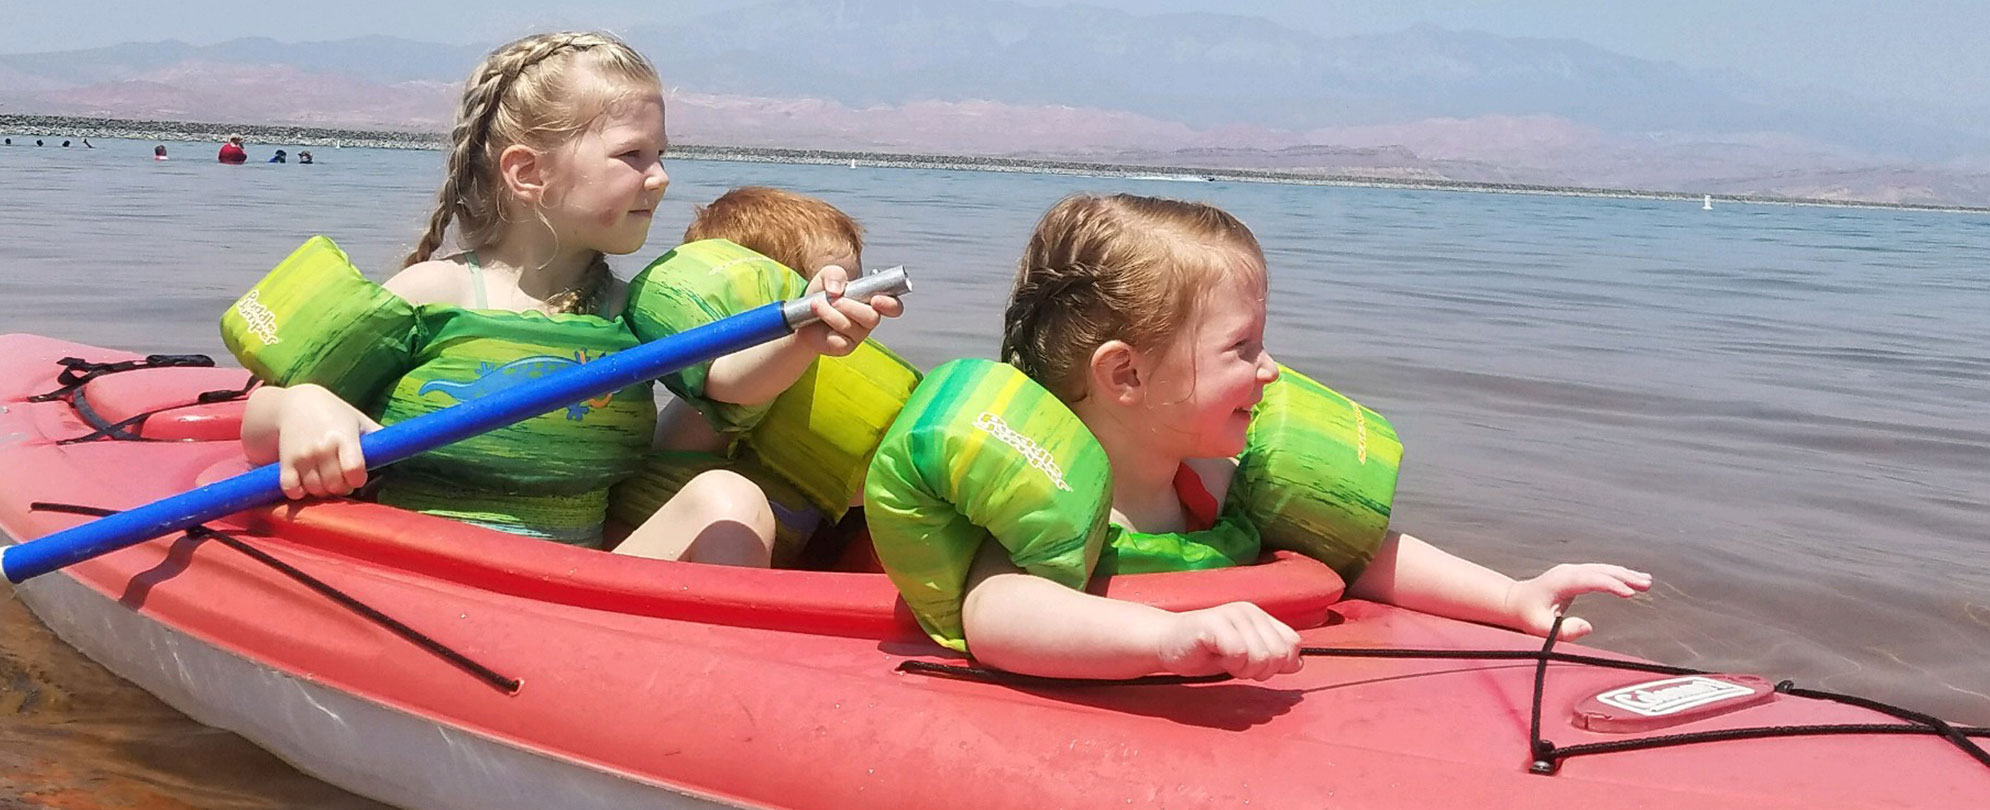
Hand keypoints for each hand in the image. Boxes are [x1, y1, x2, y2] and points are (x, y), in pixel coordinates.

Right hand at [275, 385, 380, 499]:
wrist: (294, 404)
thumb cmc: (334, 413)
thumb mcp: (359, 420)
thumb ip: (379, 436)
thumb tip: (406, 446)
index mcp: (344, 437)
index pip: (354, 470)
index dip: (358, 478)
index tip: (358, 475)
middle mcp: (322, 448)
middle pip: (336, 485)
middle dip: (343, 486)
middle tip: (342, 477)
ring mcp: (302, 456)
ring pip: (316, 490)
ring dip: (323, 490)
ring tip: (326, 477)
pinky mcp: (285, 462)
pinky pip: (292, 490)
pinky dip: (299, 491)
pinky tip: (306, 481)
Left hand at [794, 265, 902, 356]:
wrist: (803, 315)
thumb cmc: (823, 295)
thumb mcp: (827, 276)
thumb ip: (835, 274)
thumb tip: (837, 289)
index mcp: (872, 301)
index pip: (893, 307)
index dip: (890, 304)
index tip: (876, 299)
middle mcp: (868, 319)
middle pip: (872, 317)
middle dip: (851, 306)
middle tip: (834, 299)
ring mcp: (857, 335)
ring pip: (850, 326)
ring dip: (830, 312)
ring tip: (816, 304)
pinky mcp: (844, 347)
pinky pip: (838, 339)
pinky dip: (825, 323)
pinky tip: (816, 317)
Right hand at [1155, 601, 1303, 680]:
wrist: (1167, 643)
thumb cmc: (1206, 651)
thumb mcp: (1246, 655)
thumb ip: (1272, 656)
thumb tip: (1299, 663)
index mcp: (1260, 616)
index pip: (1292, 644)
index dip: (1279, 664)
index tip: (1256, 666)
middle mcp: (1249, 611)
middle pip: (1278, 654)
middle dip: (1260, 670)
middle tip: (1237, 665)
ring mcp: (1231, 615)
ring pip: (1260, 656)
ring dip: (1243, 669)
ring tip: (1226, 661)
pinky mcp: (1213, 624)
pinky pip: (1238, 654)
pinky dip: (1230, 664)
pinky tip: (1216, 657)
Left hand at [1503, 563, 1652, 640]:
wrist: (1514, 602)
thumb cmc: (1526, 615)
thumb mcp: (1539, 627)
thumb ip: (1562, 631)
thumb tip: (1588, 627)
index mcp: (1561, 582)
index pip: (1591, 580)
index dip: (1610, 585)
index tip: (1629, 593)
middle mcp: (1568, 572)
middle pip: (1601, 570)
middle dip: (1624, 576)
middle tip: (1646, 584)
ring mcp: (1572, 571)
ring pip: (1602, 569)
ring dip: (1624, 574)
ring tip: (1646, 581)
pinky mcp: (1576, 575)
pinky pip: (1600, 572)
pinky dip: (1616, 575)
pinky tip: (1630, 579)